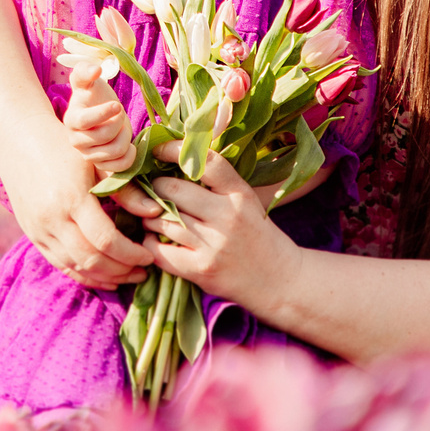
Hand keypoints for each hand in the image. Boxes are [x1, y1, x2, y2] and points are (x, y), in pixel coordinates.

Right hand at [0, 144, 151, 287]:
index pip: (106, 240)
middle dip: (122, 270)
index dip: (131, 253)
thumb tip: (156, 213)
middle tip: (145, 269)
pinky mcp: (33, 236)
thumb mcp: (96, 162)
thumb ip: (125, 190)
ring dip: (106, 277)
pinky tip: (105, 276)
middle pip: (92, 259)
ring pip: (76, 267)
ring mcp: (39, 230)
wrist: (18, 140)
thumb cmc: (64, 146)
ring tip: (129, 275)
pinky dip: (85, 276)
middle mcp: (53, 218)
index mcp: (72, 198)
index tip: (150, 254)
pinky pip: (61, 265)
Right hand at [57, 52, 132, 180]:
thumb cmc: (94, 96)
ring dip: (125, 138)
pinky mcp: (101, 166)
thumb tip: (94, 69)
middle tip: (120, 115)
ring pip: (114, 152)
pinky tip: (129, 145)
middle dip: (118, 124)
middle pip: (103, 137)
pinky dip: (129, 156)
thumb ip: (85, 71)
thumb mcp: (88, 81)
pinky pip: (119, 167)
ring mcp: (88, 155)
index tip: (117, 105)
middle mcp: (76, 140)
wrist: (101, 114)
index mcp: (71, 119)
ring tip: (122, 128)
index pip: (83, 121)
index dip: (102, 113)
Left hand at [135, 156, 301, 306]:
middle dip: (156, 188)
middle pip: (173, 190)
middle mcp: (227, 216)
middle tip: (152, 191)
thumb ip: (218, 183)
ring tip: (152, 217)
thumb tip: (177, 158)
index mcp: (239, 194)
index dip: (176, 150)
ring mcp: (214, 245)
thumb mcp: (246, 201)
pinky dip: (151, 244)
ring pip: (162, 221)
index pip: (207, 162)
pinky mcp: (202, 270)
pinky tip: (155, 240)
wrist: (280, 280)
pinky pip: (161, 252)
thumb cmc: (257, 235)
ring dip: (150, 218)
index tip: (159, 151)